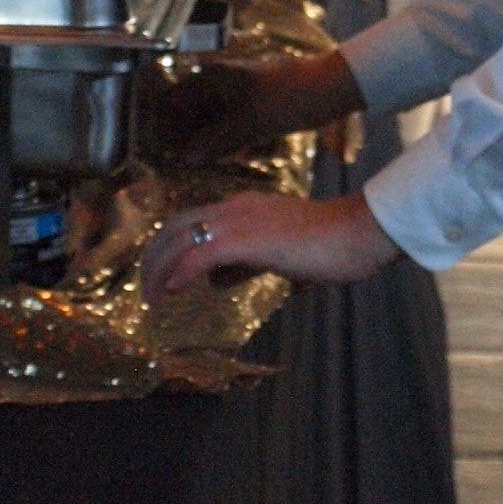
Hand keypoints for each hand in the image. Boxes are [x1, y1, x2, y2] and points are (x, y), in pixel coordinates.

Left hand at [140, 192, 397, 300]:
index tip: (161, 273)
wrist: (356, 232)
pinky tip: (173, 289)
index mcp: (244, 208)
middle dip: (155, 257)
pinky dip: (180, 271)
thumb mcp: (279, 254)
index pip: (192, 220)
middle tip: (146, 288)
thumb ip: (245, 263)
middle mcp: (235, 208)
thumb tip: (216, 279)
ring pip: (182, 239)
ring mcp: (240, 222)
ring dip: (160, 268)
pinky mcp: (247, 240)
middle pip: (176, 226)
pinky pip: (200, 254)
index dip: (169, 246)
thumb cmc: (330, 245)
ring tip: (151, 295)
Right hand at [145, 49, 362, 167]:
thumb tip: (185, 158)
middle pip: (190, 110)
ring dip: (206, 139)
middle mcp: (221, 80)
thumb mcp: (249, 124)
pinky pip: (230, 122)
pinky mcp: (253, 103)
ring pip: (210, 118)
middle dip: (185, 135)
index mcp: (213, 77)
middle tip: (180, 161)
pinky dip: (227, 137)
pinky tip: (233, 152)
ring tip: (201, 161)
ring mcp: (237, 91)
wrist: (330, 87)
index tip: (160, 150)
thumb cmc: (289, 98)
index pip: (173, 100)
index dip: (164, 125)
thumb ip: (215, 140)